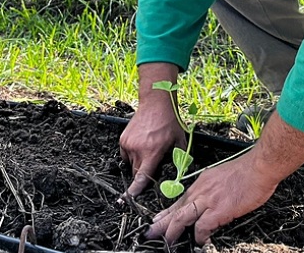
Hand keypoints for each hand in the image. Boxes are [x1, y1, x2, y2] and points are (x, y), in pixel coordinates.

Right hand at [120, 63, 185, 196]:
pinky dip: (133, 155)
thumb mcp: (179, 140)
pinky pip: (126, 155)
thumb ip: (180, 159)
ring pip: (131, 164)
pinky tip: (142, 144)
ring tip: (149, 148)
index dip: (134, 191)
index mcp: (152, 152)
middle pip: (137, 173)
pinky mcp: (123, 139)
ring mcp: (128, 144)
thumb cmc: (169, 121)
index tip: (127, 200)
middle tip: (154, 162)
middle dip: (144, 173)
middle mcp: (137, 149)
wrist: (155, 102)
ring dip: (139, 163)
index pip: (141, 177)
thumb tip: (180, 175)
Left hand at [145, 152, 277, 244]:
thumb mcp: (223, 177)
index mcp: (203, 181)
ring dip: (172, 231)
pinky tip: (199, 242)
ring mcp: (209, 199)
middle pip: (177, 208)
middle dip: (162, 222)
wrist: (260, 166)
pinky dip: (199, 236)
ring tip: (166, 241)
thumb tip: (213, 205)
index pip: (182, 198)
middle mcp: (202, 189)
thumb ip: (214, 189)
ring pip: (182, 217)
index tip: (160, 218)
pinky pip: (202, 227)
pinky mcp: (218, 209)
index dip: (169, 211)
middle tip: (151, 231)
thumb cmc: (248, 171)